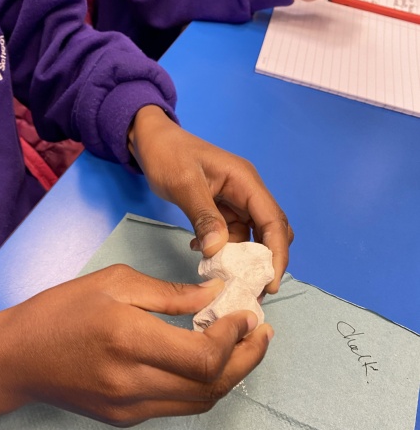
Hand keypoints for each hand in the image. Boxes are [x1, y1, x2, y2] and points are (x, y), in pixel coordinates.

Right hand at [0, 265, 272, 429]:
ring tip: (246, 346)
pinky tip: (209, 360)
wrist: (18, 358)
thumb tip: (215, 295)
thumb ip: (170, 293)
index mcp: (129, 339)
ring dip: (232, 375)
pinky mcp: (126, 418)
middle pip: (212, 386)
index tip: (246, 313)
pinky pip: (179, 405)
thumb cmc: (62, 309)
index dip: (236, 338)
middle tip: (263, 332)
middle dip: (249, 359)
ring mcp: (130, 408)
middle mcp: (133, 383)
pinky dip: (204, 385)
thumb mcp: (115, 282)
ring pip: (201, 401)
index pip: (204, 356)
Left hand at [129, 105, 293, 293]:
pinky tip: (201, 252)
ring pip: (250, 236)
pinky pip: (230, 235)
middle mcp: (246, 192)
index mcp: (245, 181)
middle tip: (251, 289)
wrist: (152, 141)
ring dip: (239, 258)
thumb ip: (203, 216)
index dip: (276, 253)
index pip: (273, 220)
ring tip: (221, 276)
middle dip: (264, 260)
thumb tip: (218, 250)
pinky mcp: (222, 209)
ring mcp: (235, 201)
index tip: (270, 283)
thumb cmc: (168, 154)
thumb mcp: (184, 184)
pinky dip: (222, 249)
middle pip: (270, 231)